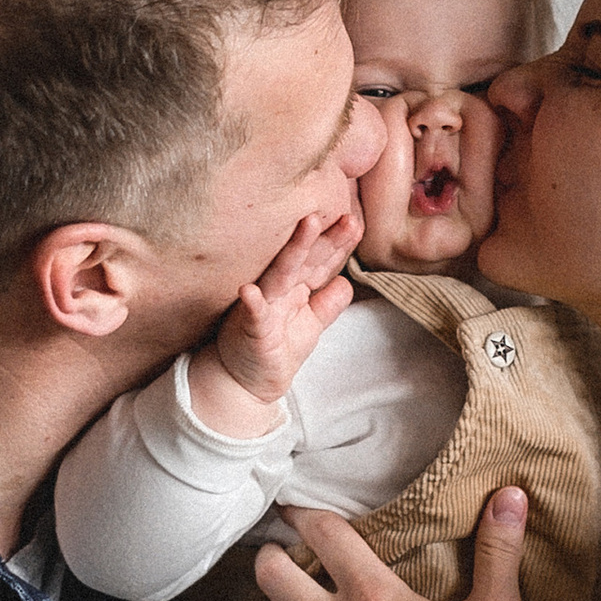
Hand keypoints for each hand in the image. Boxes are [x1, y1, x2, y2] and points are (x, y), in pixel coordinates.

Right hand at [196, 211, 361, 425]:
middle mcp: (280, 292)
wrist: (243, 383)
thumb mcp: (309, 326)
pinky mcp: (251, 330)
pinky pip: (252, 314)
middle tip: (348, 216)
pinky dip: (252, 302)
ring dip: (295, 250)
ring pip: (281, 275)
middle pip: (307, 259)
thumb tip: (346, 282)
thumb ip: (327, 304)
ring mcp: (264, 307)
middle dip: (327, 237)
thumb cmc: (274, 351)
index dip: (339, 245)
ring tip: (309, 225)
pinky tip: (249, 290)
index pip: (321, 263)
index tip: (357, 223)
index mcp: (295, 289)